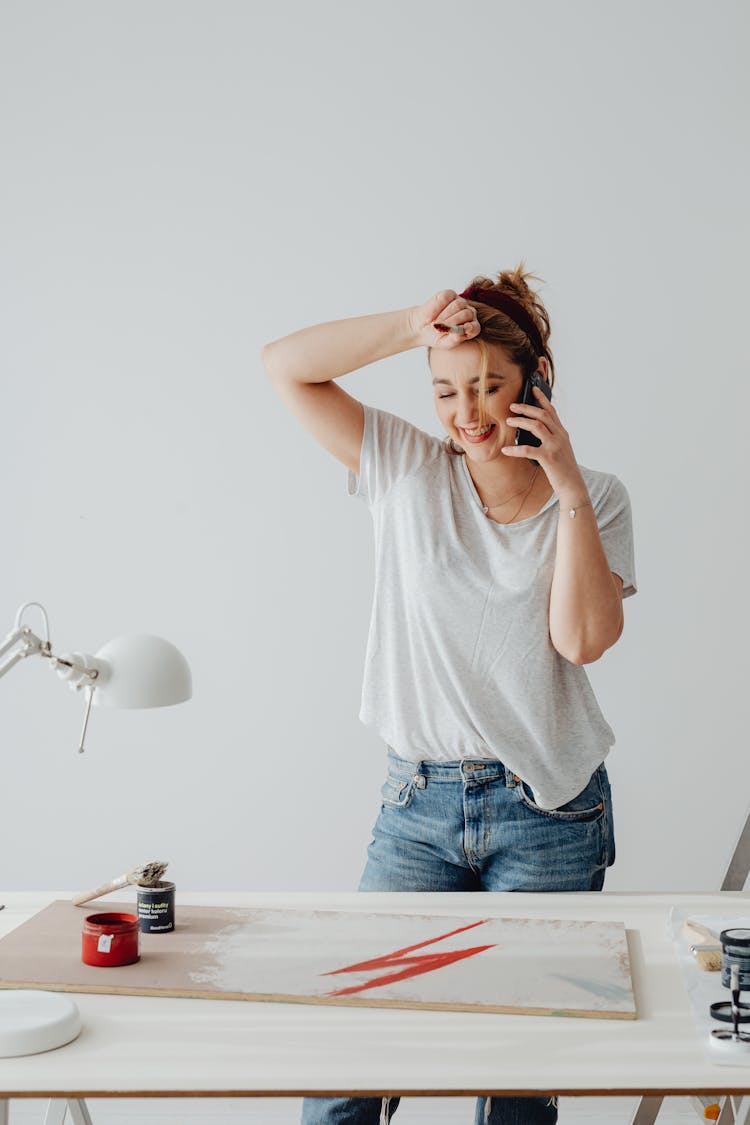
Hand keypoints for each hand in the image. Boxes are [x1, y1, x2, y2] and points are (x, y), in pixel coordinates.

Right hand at [408, 290, 480, 349]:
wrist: (421, 328)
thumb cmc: (436, 336)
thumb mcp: (444, 343)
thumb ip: (454, 340)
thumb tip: (461, 332)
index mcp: (470, 327)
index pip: (475, 327)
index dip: (471, 328)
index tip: (466, 328)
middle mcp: (468, 313)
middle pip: (467, 314)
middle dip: (452, 322)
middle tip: (439, 329)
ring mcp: (459, 302)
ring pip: (458, 305)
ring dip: (444, 316)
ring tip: (434, 324)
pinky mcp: (449, 294)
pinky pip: (446, 297)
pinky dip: (436, 307)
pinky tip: (430, 317)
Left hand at [502, 385, 587, 501]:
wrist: (573, 486)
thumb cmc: (564, 469)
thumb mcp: (561, 449)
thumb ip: (552, 438)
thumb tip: (535, 430)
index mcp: (562, 433)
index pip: (552, 411)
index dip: (542, 399)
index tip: (533, 389)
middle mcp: (560, 436)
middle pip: (542, 415)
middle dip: (526, 408)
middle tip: (513, 406)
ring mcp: (555, 446)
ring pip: (536, 426)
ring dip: (521, 421)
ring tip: (509, 421)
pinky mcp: (548, 458)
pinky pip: (528, 450)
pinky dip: (515, 449)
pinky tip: (506, 450)